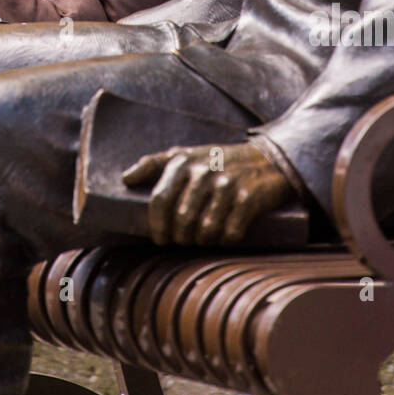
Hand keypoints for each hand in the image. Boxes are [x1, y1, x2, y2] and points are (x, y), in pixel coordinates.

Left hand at [122, 141, 294, 246]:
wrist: (268, 159)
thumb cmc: (218, 161)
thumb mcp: (185, 154)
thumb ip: (154, 163)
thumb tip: (125, 179)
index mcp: (183, 161)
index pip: (160, 199)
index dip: (157, 225)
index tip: (159, 238)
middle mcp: (204, 171)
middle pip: (181, 220)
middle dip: (181, 237)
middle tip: (184, 240)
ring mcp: (227, 185)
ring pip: (205, 230)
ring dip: (203, 240)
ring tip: (204, 236)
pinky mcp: (248, 199)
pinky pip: (229, 234)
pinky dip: (225, 240)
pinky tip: (225, 233)